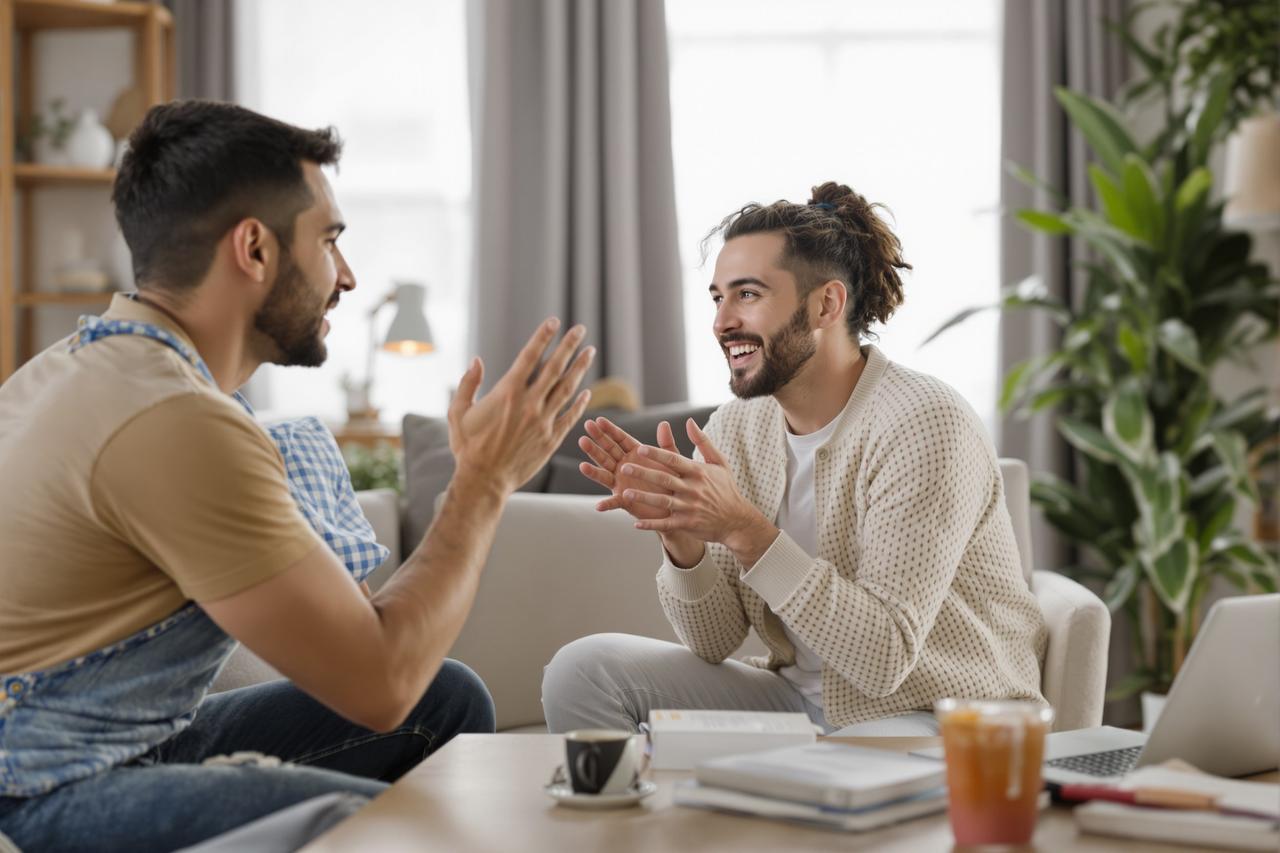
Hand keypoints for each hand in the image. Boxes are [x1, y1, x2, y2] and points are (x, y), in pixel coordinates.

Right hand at [448, 318, 594, 494]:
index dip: (542, 337)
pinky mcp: (551, 439)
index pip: (529, 356)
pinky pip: (570, 416)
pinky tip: (586, 392)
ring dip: (579, 368)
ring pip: (567, 389)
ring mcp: (543, 421)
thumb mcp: (458, 413)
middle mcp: (529, 403)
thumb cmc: (467, 447)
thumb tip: (477, 360)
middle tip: (580, 329)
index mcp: (507, 393)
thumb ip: (467, 384)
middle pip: (554, 368)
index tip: (553, 321)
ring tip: (589, 352)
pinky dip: (579, 403)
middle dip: (568, 346)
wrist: (484, 480)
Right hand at [578, 417, 678, 520]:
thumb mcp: (671, 460)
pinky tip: (598, 506)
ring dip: (593, 470)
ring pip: (604, 474)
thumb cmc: (672, 479)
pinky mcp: (625, 501)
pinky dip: (606, 505)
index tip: (598, 420)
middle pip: (608, 452)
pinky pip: (614, 502)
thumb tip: (664, 423)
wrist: (675, 504)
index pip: (620, 439)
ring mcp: (621, 483)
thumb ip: (666, 443)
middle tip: (585, 429)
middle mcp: (624, 466)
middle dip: (597, 441)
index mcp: (635, 454)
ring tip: (581, 466)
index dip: (610, 430)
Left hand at [621, 419, 778, 566]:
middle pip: (665, 479)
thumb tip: (690, 421)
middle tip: (624, 467)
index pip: (674, 460)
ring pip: (663, 501)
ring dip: (643, 498)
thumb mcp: (719, 462)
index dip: (656, 454)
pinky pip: (667, 524)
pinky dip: (652, 524)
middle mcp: (692, 489)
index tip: (639, 448)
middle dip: (644, 473)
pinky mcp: (688, 523)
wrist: (737, 520)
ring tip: (625, 493)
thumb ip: (703, 441)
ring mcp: (689, 507)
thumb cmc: (725, 488)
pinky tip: (636, 523)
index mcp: (698, 472)